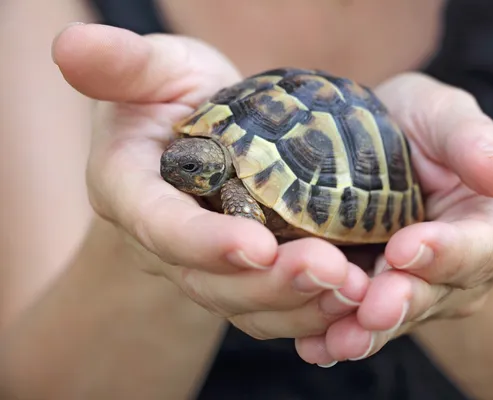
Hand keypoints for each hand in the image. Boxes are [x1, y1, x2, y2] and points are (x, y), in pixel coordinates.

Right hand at [52, 24, 368, 341]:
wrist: (197, 136)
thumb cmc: (172, 96)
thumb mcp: (154, 71)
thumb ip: (123, 65)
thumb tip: (70, 43)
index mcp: (132, 192)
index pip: (162, 226)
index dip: (204, 243)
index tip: (258, 246)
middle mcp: (166, 242)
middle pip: (212, 281)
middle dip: (271, 284)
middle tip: (333, 271)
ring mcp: (205, 265)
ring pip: (247, 305)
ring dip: (301, 304)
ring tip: (355, 289)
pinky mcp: (241, 276)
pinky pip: (273, 306)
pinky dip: (312, 308)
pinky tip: (356, 297)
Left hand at [296, 72, 492, 365]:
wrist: (378, 142)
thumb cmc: (419, 124)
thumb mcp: (446, 117)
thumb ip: (473, 141)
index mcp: (492, 228)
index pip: (479, 246)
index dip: (446, 252)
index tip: (406, 248)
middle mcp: (460, 271)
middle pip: (433, 293)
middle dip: (399, 303)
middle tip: (372, 311)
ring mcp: (417, 289)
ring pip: (393, 317)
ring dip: (364, 332)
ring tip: (336, 341)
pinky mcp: (376, 296)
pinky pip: (358, 320)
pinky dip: (334, 333)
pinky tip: (313, 345)